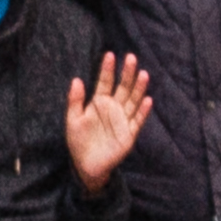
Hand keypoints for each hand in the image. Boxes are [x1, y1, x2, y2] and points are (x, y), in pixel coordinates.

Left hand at [64, 50, 153, 186]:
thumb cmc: (79, 141)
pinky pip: (137, 121)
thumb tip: (76, 79)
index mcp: (99, 103)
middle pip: (123, 88)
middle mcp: (113, 108)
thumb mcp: (73, 120)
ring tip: (143, 74)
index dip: (107, 70)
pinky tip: (148, 100)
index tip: (109, 55)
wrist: (86, 166)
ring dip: (139, 88)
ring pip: (133, 101)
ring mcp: (122, 120)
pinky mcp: (129, 134)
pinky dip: (143, 112)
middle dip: (127, 74)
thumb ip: (75, 101)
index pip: (105, 82)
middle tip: (131, 58)